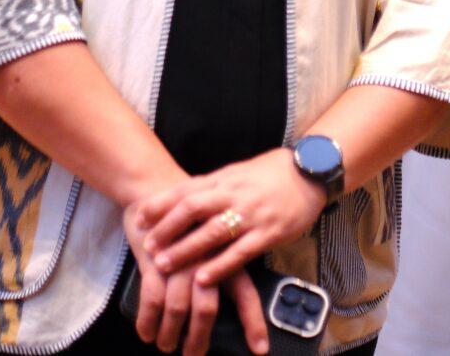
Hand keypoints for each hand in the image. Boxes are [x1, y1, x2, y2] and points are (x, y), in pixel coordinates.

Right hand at [123, 202, 268, 353]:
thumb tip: (235, 291)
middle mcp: (205, 255)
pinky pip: (152, 297)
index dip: (252, 320)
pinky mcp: (153, 257)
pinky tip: (146, 333)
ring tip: (165, 346)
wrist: (157, 183)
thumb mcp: (218, 227)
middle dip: (199, 338)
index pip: (244, 290)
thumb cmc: (193, 210)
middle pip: (207, 306)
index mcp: (227, 249)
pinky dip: (148, 319)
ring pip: (179, 306)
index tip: (259, 350)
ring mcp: (179, 258)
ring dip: (171, 333)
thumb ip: (228, 256)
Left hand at [137, 147, 326, 287]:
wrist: (309, 171)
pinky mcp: (268, 232)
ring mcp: (251, 213)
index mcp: (225, 178)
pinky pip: (240, 251)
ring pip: (212, 231)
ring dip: (185, 249)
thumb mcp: (240, 172)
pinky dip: (219, 265)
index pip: (187, 188)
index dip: (161, 203)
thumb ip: (216, 185)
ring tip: (163, 265)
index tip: (139, 215)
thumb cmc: (273, 172)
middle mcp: (234, 193)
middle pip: (193, 208)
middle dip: (167, 227)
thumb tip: (185, 196)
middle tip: (147, 245)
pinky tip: (202, 279)